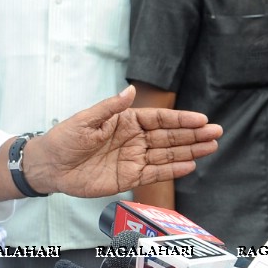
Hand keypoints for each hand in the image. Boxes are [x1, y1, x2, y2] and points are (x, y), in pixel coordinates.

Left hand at [22, 85, 221, 197]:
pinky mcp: (129, 177)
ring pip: (167, 155)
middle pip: (169, 136)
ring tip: (211, 147)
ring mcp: (133, 158)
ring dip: (190, 151)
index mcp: (126, 121)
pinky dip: (173, 170)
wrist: (51, 166)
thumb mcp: (86, 120)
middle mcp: (134, 139)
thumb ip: (110, 107)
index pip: (159, 119)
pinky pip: (155, 173)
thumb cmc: (65, 138)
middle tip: (216, 132)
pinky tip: (191, 165)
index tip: (201, 119)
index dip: (181, 119)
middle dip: (193, 134)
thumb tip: (130, 90)